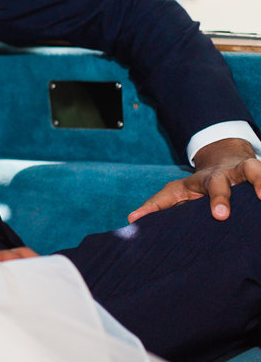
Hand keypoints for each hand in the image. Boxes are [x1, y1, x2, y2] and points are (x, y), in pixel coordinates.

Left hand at [128, 137, 260, 222]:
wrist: (226, 159)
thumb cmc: (199, 185)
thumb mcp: (177, 192)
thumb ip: (157, 205)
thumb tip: (131, 219)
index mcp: (204, 181)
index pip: (207, 188)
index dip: (211, 201)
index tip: (219, 217)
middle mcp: (226, 174)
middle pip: (225, 181)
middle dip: (223, 197)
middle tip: (223, 215)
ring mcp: (245, 174)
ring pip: (255, 170)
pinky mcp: (260, 177)